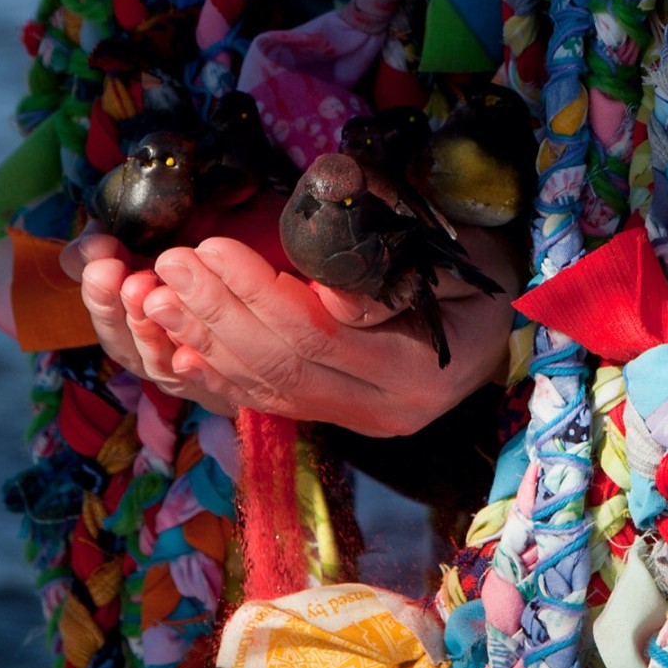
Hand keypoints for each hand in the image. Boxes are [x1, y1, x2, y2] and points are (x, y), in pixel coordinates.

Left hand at [62, 225, 520, 433]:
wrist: (510, 326)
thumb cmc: (492, 275)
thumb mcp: (469, 258)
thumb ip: (406, 264)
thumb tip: (333, 272)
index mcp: (418, 371)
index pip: (319, 335)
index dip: (258, 294)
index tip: (214, 246)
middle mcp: (383, 411)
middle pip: (279, 364)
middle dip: (216, 310)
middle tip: (171, 261)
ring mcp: (355, 421)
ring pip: (263, 387)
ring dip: (202, 339)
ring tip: (157, 293)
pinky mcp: (334, 418)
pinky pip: (262, 402)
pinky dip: (213, 373)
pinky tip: (173, 343)